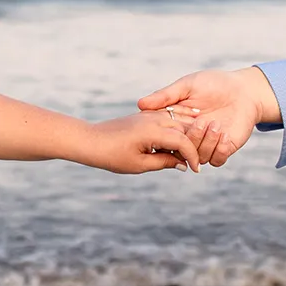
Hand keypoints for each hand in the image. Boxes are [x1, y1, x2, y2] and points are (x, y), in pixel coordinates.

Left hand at [75, 110, 201, 173]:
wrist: (90, 140)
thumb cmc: (112, 155)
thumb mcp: (140, 164)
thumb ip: (164, 162)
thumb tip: (183, 164)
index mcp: (153, 131)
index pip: (184, 141)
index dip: (192, 157)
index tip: (195, 170)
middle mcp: (154, 119)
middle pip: (185, 129)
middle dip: (192, 146)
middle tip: (193, 163)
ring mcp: (150, 115)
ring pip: (178, 123)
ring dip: (185, 137)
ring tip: (185, 155)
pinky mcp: (145, 116)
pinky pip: (167, 120)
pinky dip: (175, 131)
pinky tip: (173, 145)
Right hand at [138, 67, 278, 167]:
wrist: (243, 90)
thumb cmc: (214, 83)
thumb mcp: (187, 86)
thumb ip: (165, 96)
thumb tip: (140, 104)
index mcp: (178, 123)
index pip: (166, 136)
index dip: (167, 134)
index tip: (173, 123)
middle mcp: (191, 136)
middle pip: (181, 150)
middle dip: (190, 138)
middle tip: (200, 121)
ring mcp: (207, 144)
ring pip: (199, 158)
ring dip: (205, 143)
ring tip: (214, 124)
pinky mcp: (224, 148)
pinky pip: (217, 160)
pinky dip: (219, 151)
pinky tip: (224, 135)